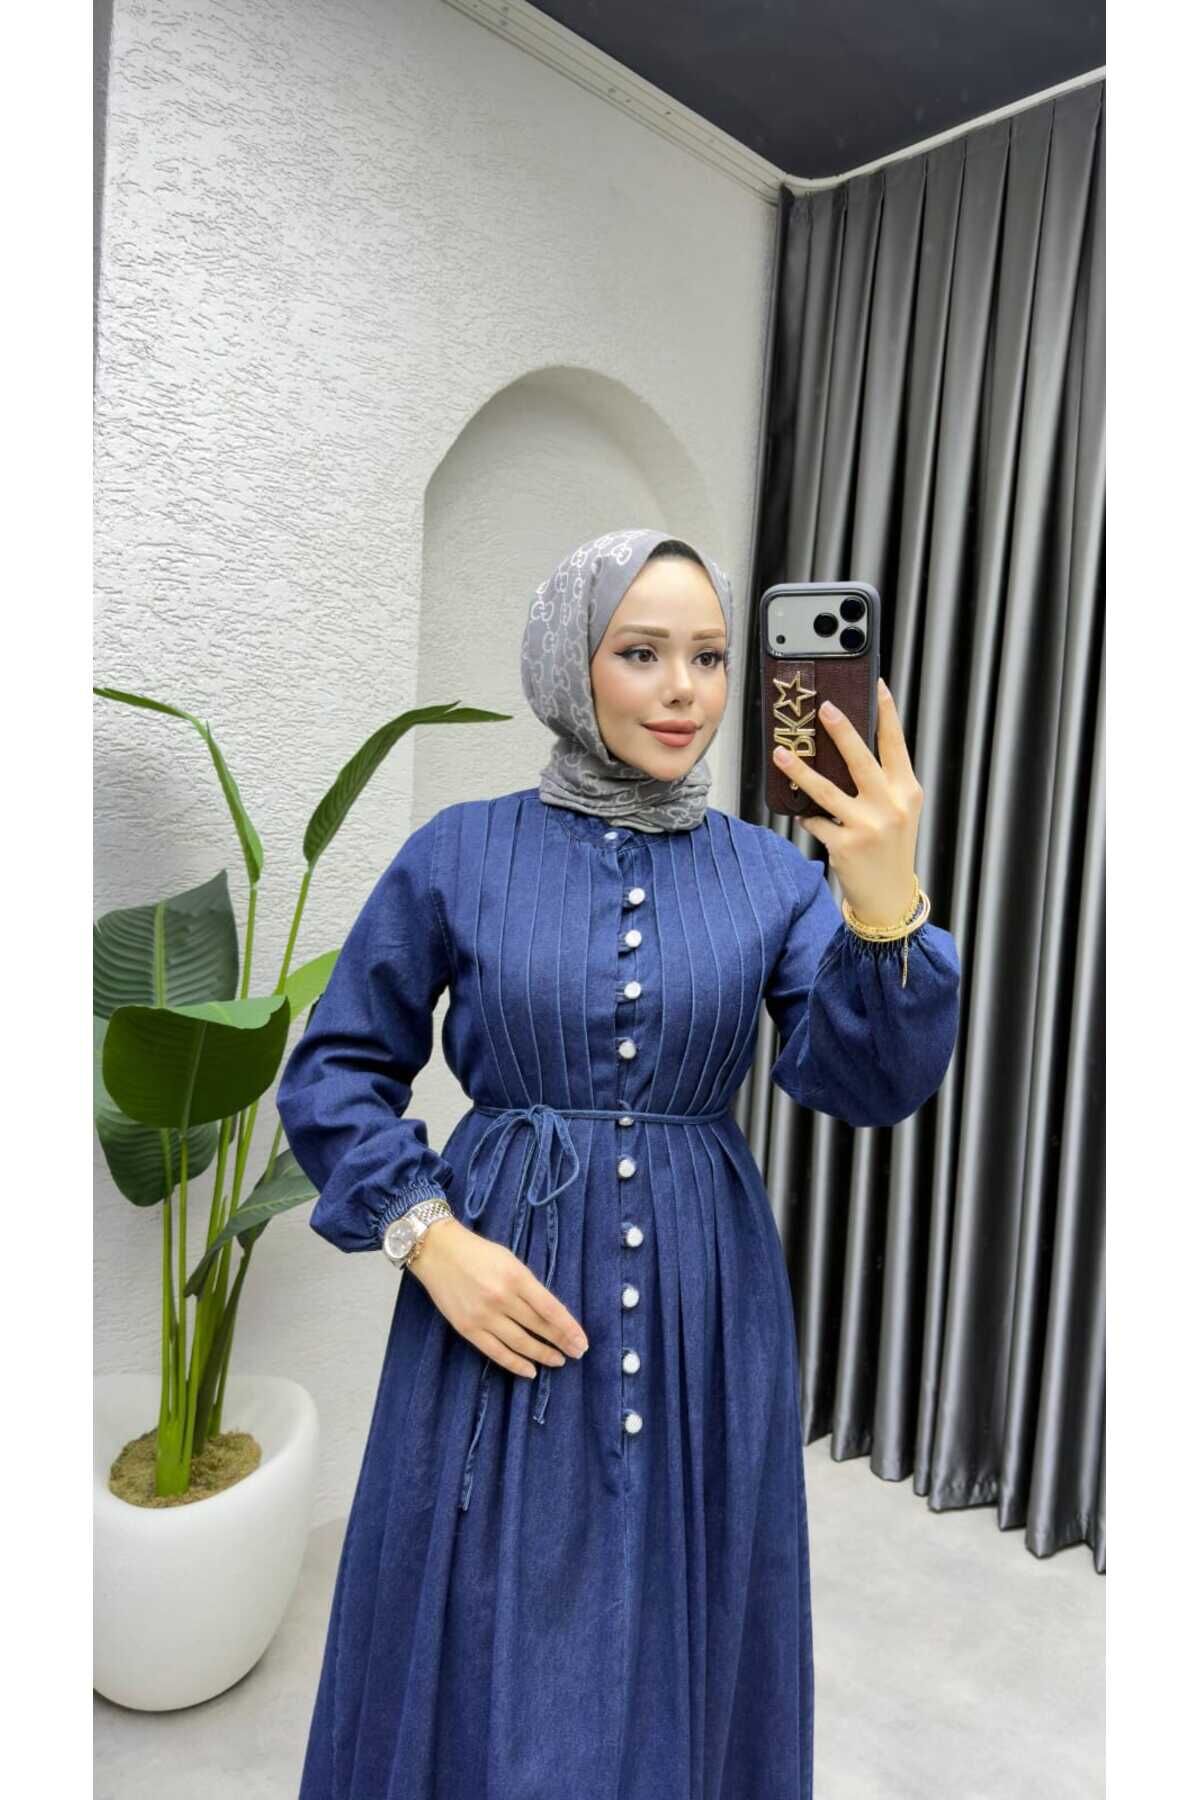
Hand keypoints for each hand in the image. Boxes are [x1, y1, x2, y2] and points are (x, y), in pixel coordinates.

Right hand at [406, 1217, 589, 1377]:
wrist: (437, 1251)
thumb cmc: (478, 1252)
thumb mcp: (510, 1260)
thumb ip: (528, 1285)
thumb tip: (549, 1313)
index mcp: (516, 1276)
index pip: (550, 1309)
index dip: (568, 1328)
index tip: (582, 1341)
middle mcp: (501, 1298)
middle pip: (538, 1326)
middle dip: (561, 1342)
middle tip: (577, 1353)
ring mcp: (483, 1316)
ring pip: (520, 1343)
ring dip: (542, 1354)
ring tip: (558, 1361)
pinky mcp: (467, 1329)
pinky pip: (496, 1352)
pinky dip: (515, 1364)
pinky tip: (530, 1370)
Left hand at [771, 677, 923, 926]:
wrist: (890, 896)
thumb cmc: (891, 847)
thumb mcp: (898, 811)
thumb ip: (881, 782)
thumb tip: (844, 748)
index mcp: (907, 791)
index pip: (896, 745)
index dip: (887, 714)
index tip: (876, 684)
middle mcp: (891, 806)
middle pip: (861, 760)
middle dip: (842, 731)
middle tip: (824, 708)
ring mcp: (868, 826)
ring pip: (827, 789)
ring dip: (800, 770)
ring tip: (781, 753)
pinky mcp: (845, 845)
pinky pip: (816, 821)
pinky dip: (807, 816)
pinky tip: (803, 813)